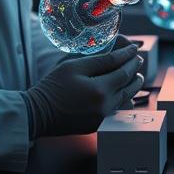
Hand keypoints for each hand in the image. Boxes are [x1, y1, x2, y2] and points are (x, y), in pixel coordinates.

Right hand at [24, 42, 143, 136]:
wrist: (37, 113)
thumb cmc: (53, 86)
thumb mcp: (74, 66)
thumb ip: (101, 60)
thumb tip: (122, 53)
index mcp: (100, 90)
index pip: (124, 70)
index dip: (130, 57)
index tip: (134, 48)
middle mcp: (105, 106)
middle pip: (128, 86)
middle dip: (134, 71)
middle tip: (136, 59)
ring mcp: (102, 118)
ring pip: (125, 99)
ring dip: (131, 85)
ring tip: (134, 75)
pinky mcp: (97, 125)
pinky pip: (116, 110)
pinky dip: (122, 99)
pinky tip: (122, 92)